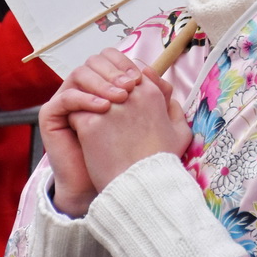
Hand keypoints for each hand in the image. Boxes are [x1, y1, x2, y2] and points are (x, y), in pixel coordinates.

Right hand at [40, 49, 142, 216]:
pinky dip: (85, 98)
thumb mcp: (154, 122)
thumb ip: (159, 97)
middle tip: (131, 87)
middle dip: (114, 71)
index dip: (126, 64)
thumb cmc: (131, 154)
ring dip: (101, 82)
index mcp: (105, 85)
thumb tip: (155, 73)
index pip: (112, 59)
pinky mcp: (53, 116)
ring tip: (119, 98)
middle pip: (95, 61)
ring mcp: (68, 101)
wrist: (110, 183)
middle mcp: (86, 89)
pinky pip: (66, 97)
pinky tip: (103, 108)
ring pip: (80, 74)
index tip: (141, 79)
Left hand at [72, 67, 191, 197]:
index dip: (123, 81)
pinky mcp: (90, 124)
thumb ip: (174, 109)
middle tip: (99, 103)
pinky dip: (76, 119)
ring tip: (89, 117)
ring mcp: (109, 107)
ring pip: (89, 91)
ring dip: (88, 101)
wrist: (141, 186)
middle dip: (102, 86)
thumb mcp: (180, 132)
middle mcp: (130, 94)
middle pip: (108, 76)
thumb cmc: (161, 162)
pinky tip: (81, 133)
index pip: (131, 70)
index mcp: (152, 93)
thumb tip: (165, 97)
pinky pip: (75, 110)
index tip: (120, 95)